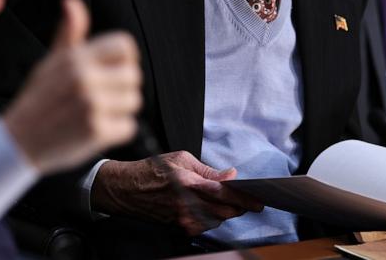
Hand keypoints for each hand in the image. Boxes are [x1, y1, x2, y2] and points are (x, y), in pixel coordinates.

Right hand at [4, 0, 141, 173]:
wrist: (18, 141)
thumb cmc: (39, 100)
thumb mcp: (51, 62)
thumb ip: (69, 33)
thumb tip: (72, 1)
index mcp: (75, 58)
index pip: (125, 46)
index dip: (123, 60)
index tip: (110, 71)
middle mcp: (84, 78)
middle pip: (134, 75)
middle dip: (121, 87)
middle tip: (99, 97)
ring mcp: (91, 104)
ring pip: (134, 101)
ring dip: (120, 110)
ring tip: (94, 113)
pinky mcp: (96, 130)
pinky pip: (129, 127)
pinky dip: (115, 132)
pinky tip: (93, 129)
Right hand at [91, 151, 263, 234]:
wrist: (127, 189)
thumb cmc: (153, 170)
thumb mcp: (182, 159)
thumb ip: (208, 170)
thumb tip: (231, 175)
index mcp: (188, 182)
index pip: (224, 194)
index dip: (244, 198)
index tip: (258, 199)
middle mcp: (186, 204)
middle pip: (224, 212)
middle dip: (240, 208)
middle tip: (250, 202)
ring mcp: (182, 218)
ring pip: (216, 221)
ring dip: (227, 213)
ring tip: (230, 203)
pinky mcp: (178, 227)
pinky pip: (204, 226)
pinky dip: (213, 219)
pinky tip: (211, 209)